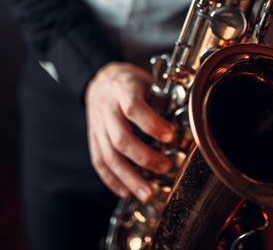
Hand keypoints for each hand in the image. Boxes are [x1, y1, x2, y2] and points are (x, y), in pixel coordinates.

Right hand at [85, 62, 173, 201]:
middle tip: (165, 167)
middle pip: (120, 138)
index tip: (170, 136)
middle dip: (144, 157)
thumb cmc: (130, 82)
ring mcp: (97, 125)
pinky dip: (112, 179)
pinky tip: (126, 191)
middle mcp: (106, 108)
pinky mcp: (92, 138)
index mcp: (122, 89)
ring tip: (148, 192)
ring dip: (129, 177)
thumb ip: (160, 101)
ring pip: (108, 156)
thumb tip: (180, 127)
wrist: (100, 79)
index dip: (151, 124)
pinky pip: (98, 161)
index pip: (133, 108)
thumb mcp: (147, 82)